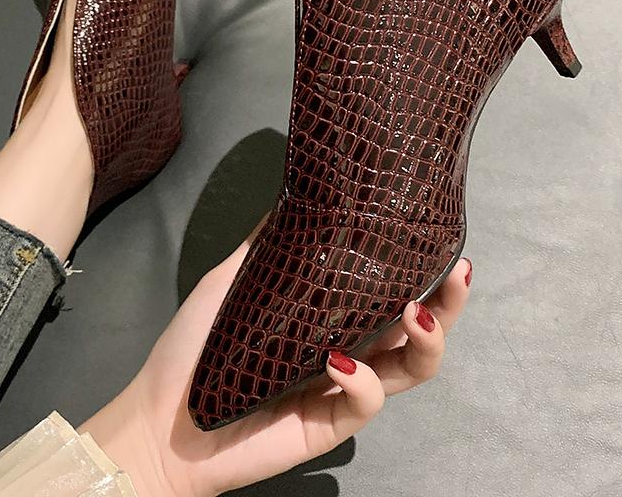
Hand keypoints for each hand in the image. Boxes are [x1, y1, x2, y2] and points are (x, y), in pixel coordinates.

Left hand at [81, 220, 471, 496]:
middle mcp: (347, 349)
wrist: (162, 416)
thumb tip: (290, 195)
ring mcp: (340, 389)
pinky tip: (339, 358)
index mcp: (331, 317)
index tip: (441, 240)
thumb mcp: (229, 280)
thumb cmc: (194, 347)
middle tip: (459, 273)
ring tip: (418, 312)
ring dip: (427, 342)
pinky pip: (363, 403)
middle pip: (416, 333)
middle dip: (448, 306)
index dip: (422, 271)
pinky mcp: (328, 425)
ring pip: (409, 371)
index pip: (389, 293)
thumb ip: (263, 245)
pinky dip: (361, 380)